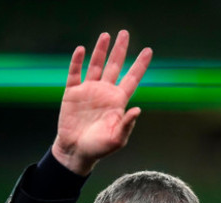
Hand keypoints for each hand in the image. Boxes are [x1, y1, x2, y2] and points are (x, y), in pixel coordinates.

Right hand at [51, 30, 152, 174]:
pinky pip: (75, 73)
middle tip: (124, 33)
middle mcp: (105, 92)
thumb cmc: (99, 148)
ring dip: (100, 50)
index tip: (148, 50)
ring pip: (96, 65)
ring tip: (106, 35)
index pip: (131, 78)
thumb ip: (127, 124)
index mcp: (118, 101)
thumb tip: (138, 109)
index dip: (140, 65)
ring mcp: (88, 90)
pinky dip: (77, 61)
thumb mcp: (117, 139)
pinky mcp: (72, 93)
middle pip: (114, 66)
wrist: (76, 151)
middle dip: (120, 50)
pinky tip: (81, 50)